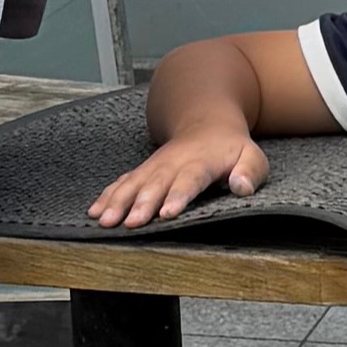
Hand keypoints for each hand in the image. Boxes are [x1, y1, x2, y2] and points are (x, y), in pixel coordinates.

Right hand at [90, 118, 266, 229]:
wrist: (207, 124)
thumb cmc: (232, 148)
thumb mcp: (252, 157)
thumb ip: (250, 172)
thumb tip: (241, 187)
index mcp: (201, 162)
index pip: (189, 180)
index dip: (177, 196)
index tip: (166, 213)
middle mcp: (173, 163)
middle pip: (156, 184)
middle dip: (142, 203)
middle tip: (130, 223)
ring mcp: (155, 166)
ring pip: (134, 183)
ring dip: (118, 202)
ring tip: (105, 220)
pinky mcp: (144, 171)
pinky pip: (123, 182)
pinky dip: (108, 195)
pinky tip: (95, 211)